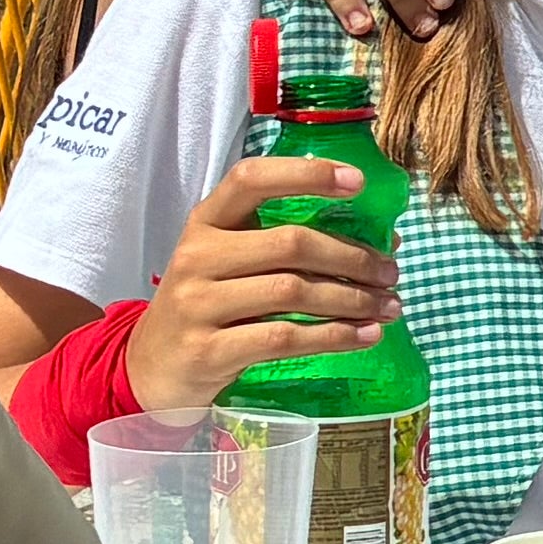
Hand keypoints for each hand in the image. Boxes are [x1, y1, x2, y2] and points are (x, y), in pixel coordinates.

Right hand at [121, 157, 397, 410]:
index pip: (252, 179)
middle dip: (352, 256)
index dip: (306, 174)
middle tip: (391, 272)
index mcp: (206, 221)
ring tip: (388, 306)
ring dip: (352, 299)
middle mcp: (197, 255)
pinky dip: (334, 337)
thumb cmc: (208, 306)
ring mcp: (198, 303)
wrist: (152, 368)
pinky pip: (284, 338)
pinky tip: (365, 337)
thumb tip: (383, 242)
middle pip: (290, 243)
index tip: (358, 181)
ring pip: (293, 291)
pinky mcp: (208, 350)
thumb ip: (288, 245)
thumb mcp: (231, 263)